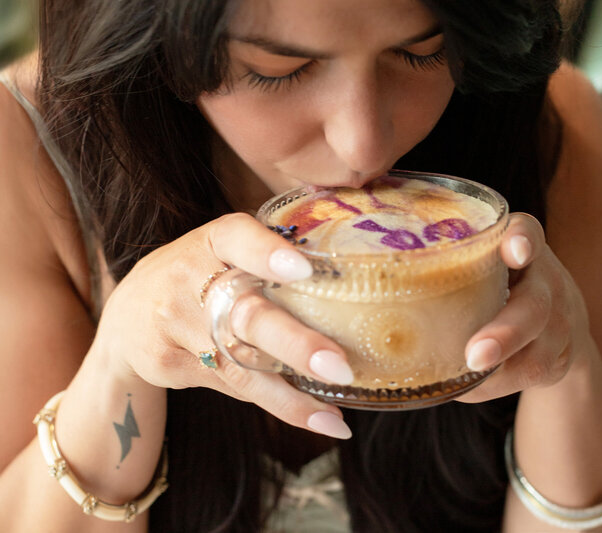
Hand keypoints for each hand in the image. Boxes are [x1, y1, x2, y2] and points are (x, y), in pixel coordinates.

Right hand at [93, 213, 352, 438]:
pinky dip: (278, 404)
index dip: (268, 253)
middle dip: (295, 344)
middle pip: (245, 315)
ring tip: (334, 419)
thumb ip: (269, 258)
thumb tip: (351, 285)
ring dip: (290, 396)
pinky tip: (317, 418)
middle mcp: (188, 279)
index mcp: (212, 241)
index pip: (237, 238)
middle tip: (339, 366)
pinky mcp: (169, 365)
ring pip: (240, 366)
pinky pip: (233, 386)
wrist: (125, 314)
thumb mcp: (222, 250)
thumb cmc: (199, 274)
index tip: (302, 270)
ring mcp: (175, 325)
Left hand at [457, 213, 592, 402]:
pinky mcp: (560, 360)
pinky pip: (527, 379)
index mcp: (522, 248)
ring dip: (498, 374)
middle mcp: (547, 283)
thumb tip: (354, 286)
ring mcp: (559, 324)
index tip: (513, 250)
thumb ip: (442, 261)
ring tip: (466, 381)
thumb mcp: (482, 261)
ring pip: (535, 355)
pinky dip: (495, 387)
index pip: (529, 233)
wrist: (560, 322)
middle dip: (506, 332)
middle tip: (475, 355)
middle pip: (535, 307)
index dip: (522, 240)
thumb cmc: (496, 284)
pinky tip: (468, 389)